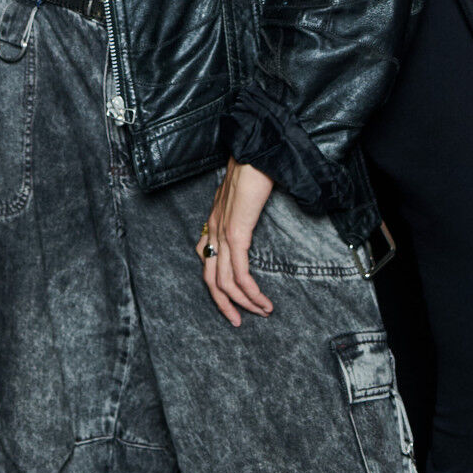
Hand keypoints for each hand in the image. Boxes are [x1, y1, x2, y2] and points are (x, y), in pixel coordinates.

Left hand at [193, 159, 275, 325]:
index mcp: (213, 222)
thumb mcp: (243, 196)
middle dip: (226, 305)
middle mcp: (213, 229)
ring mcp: (222, 232)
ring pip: (225, 282)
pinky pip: (240, 274)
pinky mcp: (236, 233)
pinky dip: (252, 293)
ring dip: (244, 303)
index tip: (234, 302)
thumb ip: (241, 211)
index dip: (218, 288)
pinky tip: (264, 301)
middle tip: (240, 321)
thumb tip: (250, 220)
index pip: (207, 263)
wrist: (255, 152)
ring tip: (262, 312)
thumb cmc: (254, 169)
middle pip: (211, 280)